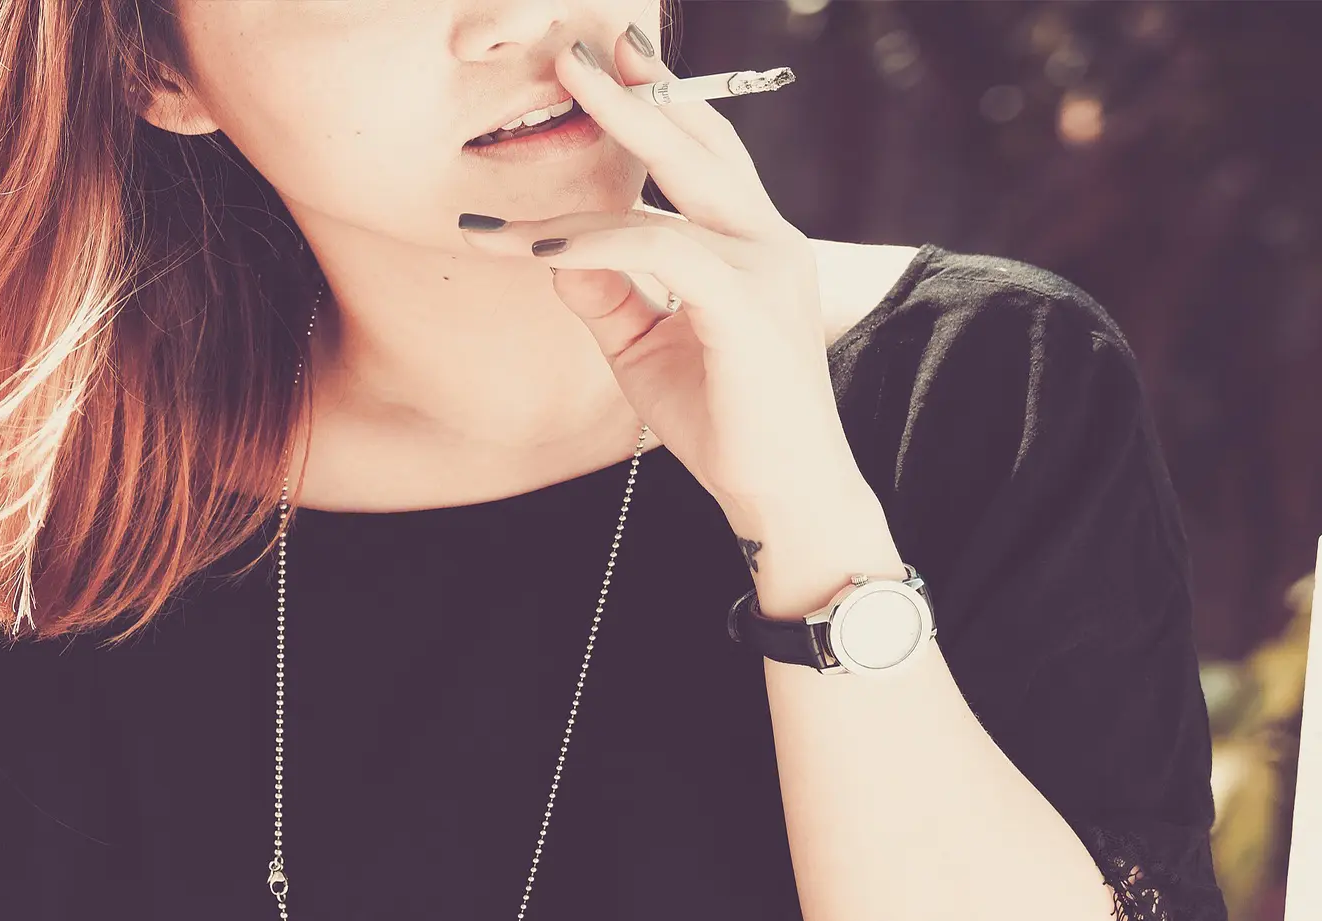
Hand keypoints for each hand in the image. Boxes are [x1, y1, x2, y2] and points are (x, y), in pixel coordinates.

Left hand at [460, 33, 851, 512]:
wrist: (783, 496)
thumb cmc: (724, 422)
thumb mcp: (646, 346)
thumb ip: (607, 292)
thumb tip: (552, 247)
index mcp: (752, 245)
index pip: (708, 155)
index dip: (661, 105)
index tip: (612, 62)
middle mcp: (767, 242)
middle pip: (702, 141)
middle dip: (642, 86)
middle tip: (581, 44)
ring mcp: (764, 268)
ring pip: (677, 181)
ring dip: (609, 140)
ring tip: (560, 93)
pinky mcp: (744, 305)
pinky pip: (659, 249)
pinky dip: (593, 239)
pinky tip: (537, 246)